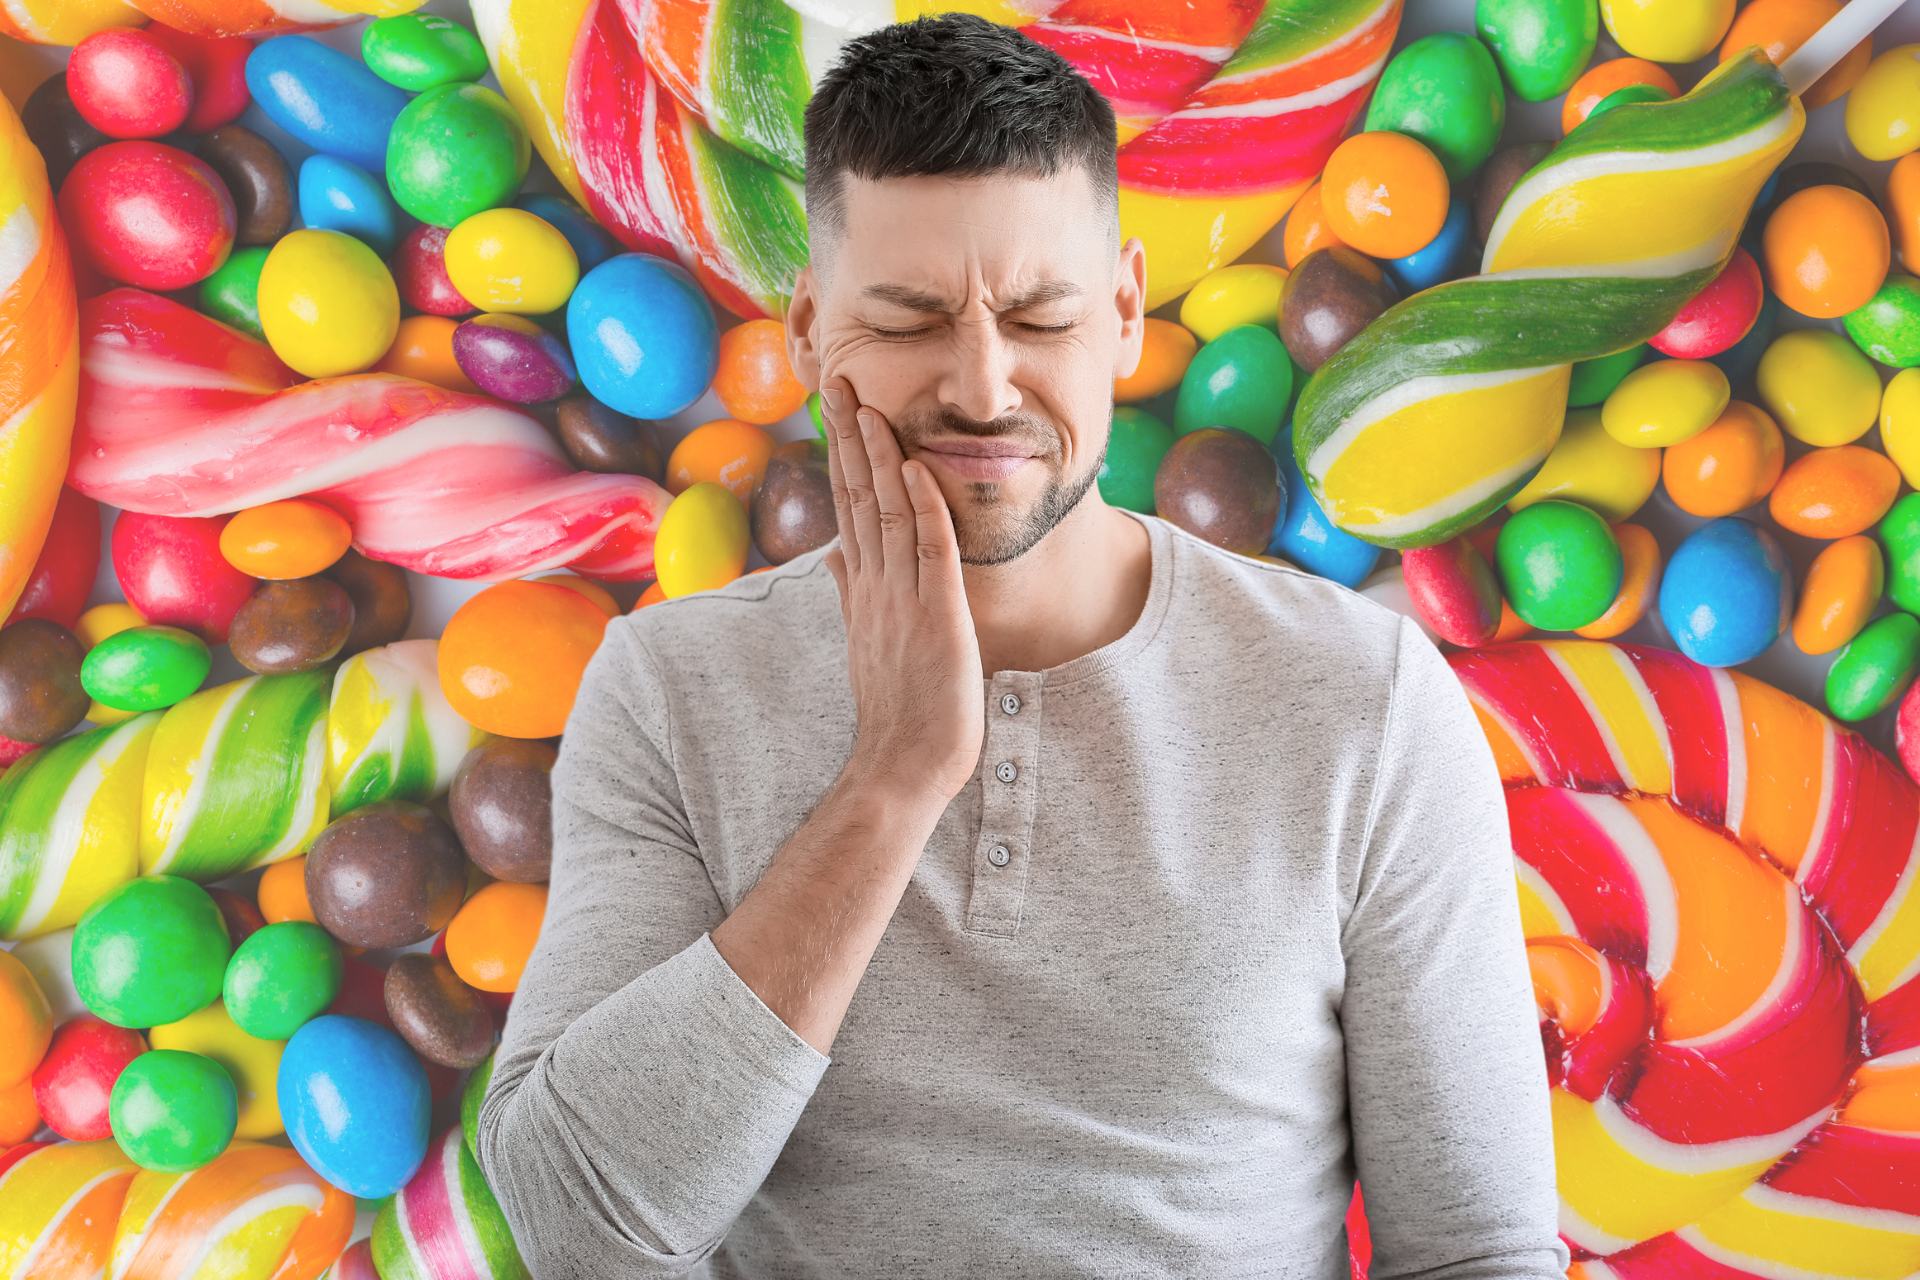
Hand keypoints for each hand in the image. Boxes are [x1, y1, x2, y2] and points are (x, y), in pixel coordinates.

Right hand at [818, 374, 984, 808]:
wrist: (901, 767)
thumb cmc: (895, 711)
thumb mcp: (868, 641)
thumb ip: (851, 592)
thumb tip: (835, 555)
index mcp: (862, 588)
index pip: (849, 507)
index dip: (843, 454)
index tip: (837, 408)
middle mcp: (875, 585)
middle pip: (858, 497)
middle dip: (848, 437)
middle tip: (837, 381)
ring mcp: (902, 599)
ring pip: (887, 513)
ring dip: (879, 456)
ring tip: (869, 405)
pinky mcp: (937, 616)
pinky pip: (929, 551)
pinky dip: (923, 506)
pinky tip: (914, 467)